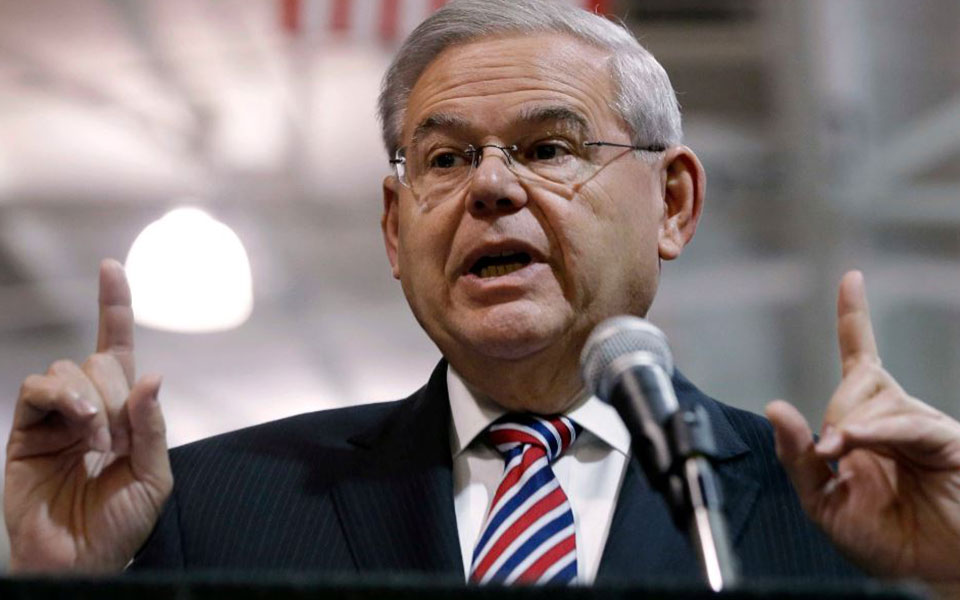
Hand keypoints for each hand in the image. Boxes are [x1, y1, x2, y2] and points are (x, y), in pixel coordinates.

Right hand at [4, 259, 171, 572]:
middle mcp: (87, 409)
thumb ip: (152, 426)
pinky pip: (37, 389)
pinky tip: (80, 427)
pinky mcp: (24, 432)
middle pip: (99, 361)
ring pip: (67, 370)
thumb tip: (152, 375)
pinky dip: (63, 399)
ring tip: (98, 442)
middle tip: (117, 438)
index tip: (110, 268)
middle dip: (114, 392)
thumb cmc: (119, 525)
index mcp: (122, 414)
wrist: (80, 561)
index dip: (113, 307)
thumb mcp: (153, 476)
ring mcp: (53, 419)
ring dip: (91, 399)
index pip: (118, 349)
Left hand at [766, 270, 959, 581]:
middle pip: (857, 380)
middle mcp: (895, 420)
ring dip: (852, 426)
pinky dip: (875, 430)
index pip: (860, 361)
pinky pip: (904, 421)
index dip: (856, 319)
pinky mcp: (946, 440)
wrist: (929, 577)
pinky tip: (855, 442)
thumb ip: (796, 456)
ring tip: (848, 459)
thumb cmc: (883, 541)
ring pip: (877, 397)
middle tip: (833, 454)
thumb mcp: (821, 502)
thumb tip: (777, 407)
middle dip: (837, 413)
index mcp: (865, 429)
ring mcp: (922, 428)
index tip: (852, 280)